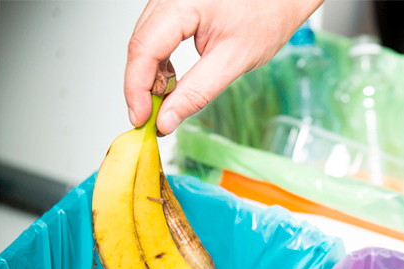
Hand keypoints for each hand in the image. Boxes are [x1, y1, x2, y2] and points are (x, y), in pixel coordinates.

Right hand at [125, 0, 323, 134]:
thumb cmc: (267, 16)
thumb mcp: (234, 60)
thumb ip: (197, 92)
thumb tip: (167, 119)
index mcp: (182, 2)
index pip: (143, 49)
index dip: (136, 89)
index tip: (140, 120)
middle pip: (139, 46)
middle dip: (142, 87)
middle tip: (150, 120)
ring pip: (145, 43)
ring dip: (150, 77)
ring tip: (163, 106)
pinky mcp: (174, 6)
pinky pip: (156, 37)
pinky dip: (160, 64)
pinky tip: (170, 84)